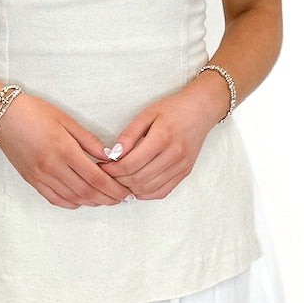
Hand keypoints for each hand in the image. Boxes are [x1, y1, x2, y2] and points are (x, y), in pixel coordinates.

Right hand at [0, 92, 135, 208]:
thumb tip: (109, 157)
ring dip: (92, 202)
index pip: (96, 177)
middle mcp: (52, 167)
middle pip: (86, 192)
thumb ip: (88, 141)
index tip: (126, 192)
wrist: (3, 116)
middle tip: (121, 200)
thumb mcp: (66, 120)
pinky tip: (81, 201)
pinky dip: (71, 203)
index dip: (113, 188)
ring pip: (72, 198)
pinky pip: (54, 198)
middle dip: (107, 199)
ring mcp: (40, 176)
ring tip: (106, 200)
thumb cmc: (35, 112)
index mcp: (64, 150)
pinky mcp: (31, 180)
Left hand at [97, 88, 217, 199]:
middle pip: (139, 179)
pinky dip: (146, 193)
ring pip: (149, 189)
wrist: (201, 110)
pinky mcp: (185, 172)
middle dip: (118, 180)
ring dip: (130, 189)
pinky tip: (135, 187)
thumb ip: (129, 134)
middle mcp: (174, 155)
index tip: (102, 166)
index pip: (131, 163)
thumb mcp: (147, 114)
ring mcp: (181, 166)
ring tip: (118, 180)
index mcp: (162, 138)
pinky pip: (162, 191)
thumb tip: (114, 154)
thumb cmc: (172, 109)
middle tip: (107, 174)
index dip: (112, 169)